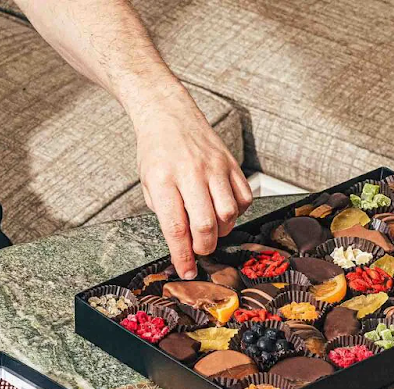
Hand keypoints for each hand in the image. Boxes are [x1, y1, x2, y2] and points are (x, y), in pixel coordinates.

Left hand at [133, 88, 252, 277]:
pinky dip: (236, 212)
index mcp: (163, 179)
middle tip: (199, 250)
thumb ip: (165, 213)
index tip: (187, 271)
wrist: (169, 114)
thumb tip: (183, 245)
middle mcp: (191, 173)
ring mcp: (214, 167)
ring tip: (210, 227)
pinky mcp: (231, 164)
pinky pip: (244, 198)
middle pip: (205, 224)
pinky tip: (223, 208)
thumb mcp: (149, 183)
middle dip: (204, 247)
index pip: (176, 227)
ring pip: (228, 213)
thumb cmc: (157, 151)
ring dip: (221, 230)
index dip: (183, 256)